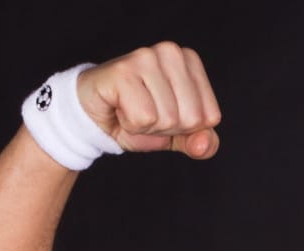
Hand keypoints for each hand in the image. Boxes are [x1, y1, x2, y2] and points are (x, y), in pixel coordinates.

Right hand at [79, 42, 221, 158]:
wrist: (93, 117)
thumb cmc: (136, 118)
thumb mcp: (176, 135)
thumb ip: (200, 143)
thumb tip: (204, 146)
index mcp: (190, 61)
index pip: (210, 117)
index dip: (185, 128)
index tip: (162, 114)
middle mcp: (171, 52)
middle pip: (190, 118)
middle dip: (165, 128)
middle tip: (144, 113)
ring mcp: (146, 57)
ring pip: (167, 118)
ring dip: (146, 126)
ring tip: (130, 109)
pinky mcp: (123, 70)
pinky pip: (144, 117)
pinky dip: (130, 124)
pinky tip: (119, 108)